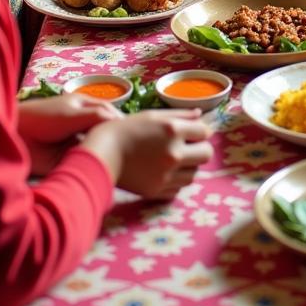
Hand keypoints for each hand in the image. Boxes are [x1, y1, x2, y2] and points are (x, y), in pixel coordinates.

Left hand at [18, 94, 122, 175]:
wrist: (16, 136)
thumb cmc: (43, 117)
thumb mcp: (73, 114)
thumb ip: (97, 116)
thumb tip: (121, 123)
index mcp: (85, 107)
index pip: (110, 114)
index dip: (121, 122)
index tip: (136, 132)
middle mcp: (83, 125)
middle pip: (106, 131)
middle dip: (115, 139)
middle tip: (131, 150)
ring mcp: (76, 142)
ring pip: (97, 147)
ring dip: (105, 152)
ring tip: (121, 161)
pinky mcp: (68, 159)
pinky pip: (85, 161)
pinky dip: (93, 164)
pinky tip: (103, 168)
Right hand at [82, 109, 212, 200]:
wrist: (99, 156)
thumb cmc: (123, 130)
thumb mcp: (151, 116)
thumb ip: (180, 114)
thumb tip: (200, 115)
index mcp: (173, 131)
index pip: (205, 132)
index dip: (200, 130)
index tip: (192, 131)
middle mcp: (173, 153)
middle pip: (206, 154)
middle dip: (200, 148)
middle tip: (187, 146)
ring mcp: (166, 175)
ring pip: (194, 173)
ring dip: (189, 165)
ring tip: (173, 159)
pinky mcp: (157, 191)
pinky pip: (179, 187)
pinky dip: (176, 180)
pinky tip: (164, 172)